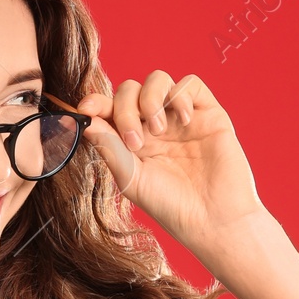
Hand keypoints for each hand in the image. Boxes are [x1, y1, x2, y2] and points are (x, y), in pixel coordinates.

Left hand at [77, 71, 264, 253]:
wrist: (213, 218)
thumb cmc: (172, 206)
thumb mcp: (132, 179)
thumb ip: (110, 148)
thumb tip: (85, 122)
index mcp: (131, 140)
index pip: (109, 110)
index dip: (95, 103)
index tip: (86, 109)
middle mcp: (154, 125)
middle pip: (129, 91)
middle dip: (125, 109)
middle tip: (134, 141)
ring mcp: (180, 117)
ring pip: (157, 79)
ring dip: (150, 99)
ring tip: (159, 131)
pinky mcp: (208, 113)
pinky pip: (190, 83)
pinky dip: (180, 96)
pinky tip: (184, 121)